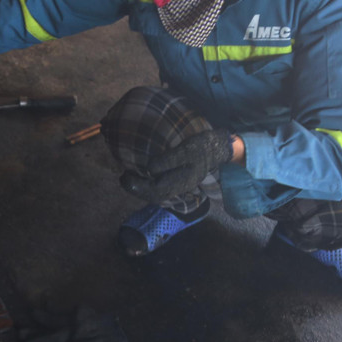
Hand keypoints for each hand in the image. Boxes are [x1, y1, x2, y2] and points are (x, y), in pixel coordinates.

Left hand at [120, 129, 235, 202]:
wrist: (219, 149)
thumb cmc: (201, 147)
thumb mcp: (185, 151)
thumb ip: (167, 160)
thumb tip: (149, 169)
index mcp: (178, 182)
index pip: (153, 190)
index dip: (136, 186)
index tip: (124, 176)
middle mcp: (178, 188)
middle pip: (153, 194)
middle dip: (136, 188)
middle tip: (122, 177)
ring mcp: (179, 185)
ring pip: (156, 192)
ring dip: (142, 188)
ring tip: (129, 178)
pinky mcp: (179, 181)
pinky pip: (161, 187)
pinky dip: (149, 184)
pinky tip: (143, 177)